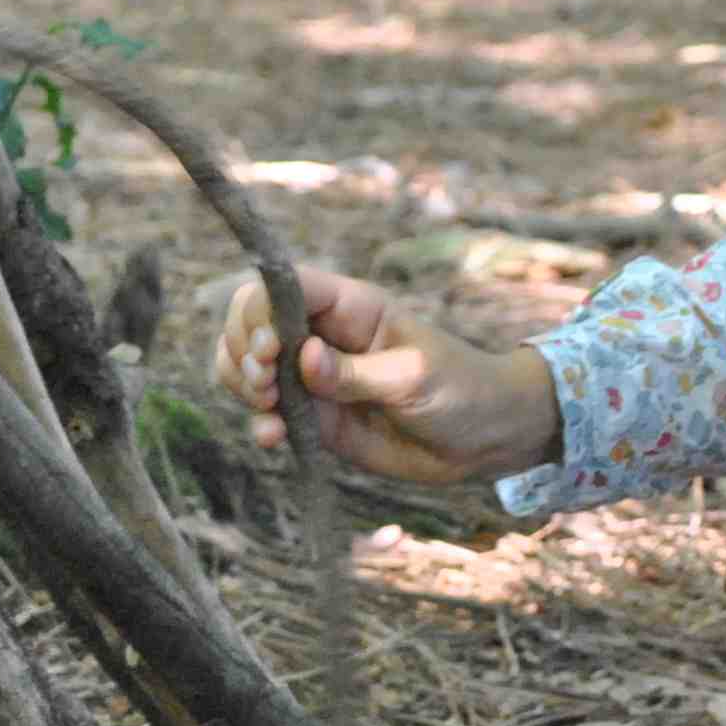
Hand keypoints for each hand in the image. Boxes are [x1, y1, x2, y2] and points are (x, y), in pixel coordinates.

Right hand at [207, 266, 563, 486]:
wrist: (484, 439)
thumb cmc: (461, 389)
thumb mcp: (413, 377)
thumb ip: (356, 373)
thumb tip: (303, 358)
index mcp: (350, 307)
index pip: (286, 286)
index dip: (261, 310)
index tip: (270, 350)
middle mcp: (322, 335)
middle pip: (251, 321)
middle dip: (243, 350)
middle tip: (266, 383)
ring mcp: (313, 378)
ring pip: (246, 365)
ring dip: (241, 384)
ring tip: (268, 408)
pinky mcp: (315, 417)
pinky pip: (267, 412)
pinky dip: (259, 423)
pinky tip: (271, 436)